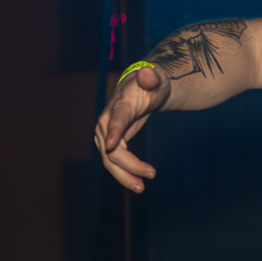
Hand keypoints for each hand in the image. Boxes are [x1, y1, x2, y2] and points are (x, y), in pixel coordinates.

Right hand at [94, 65, 169, 192]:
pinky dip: (125, 173)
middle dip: (128, 165)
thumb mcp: (155, 79)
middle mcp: (107, 122)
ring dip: (125, 176)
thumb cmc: (150, 83)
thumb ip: (151, 77)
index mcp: (119, 106)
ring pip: (110, 160)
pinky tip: (138, 183)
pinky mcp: (111, 144)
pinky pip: (114, 162)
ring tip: (142, 188)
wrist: (141, 88)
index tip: (112, 145)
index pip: (116, 120)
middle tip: (150, 174)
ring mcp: (106, 135)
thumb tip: (148, 73)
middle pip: (112, 148)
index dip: (114, 131)